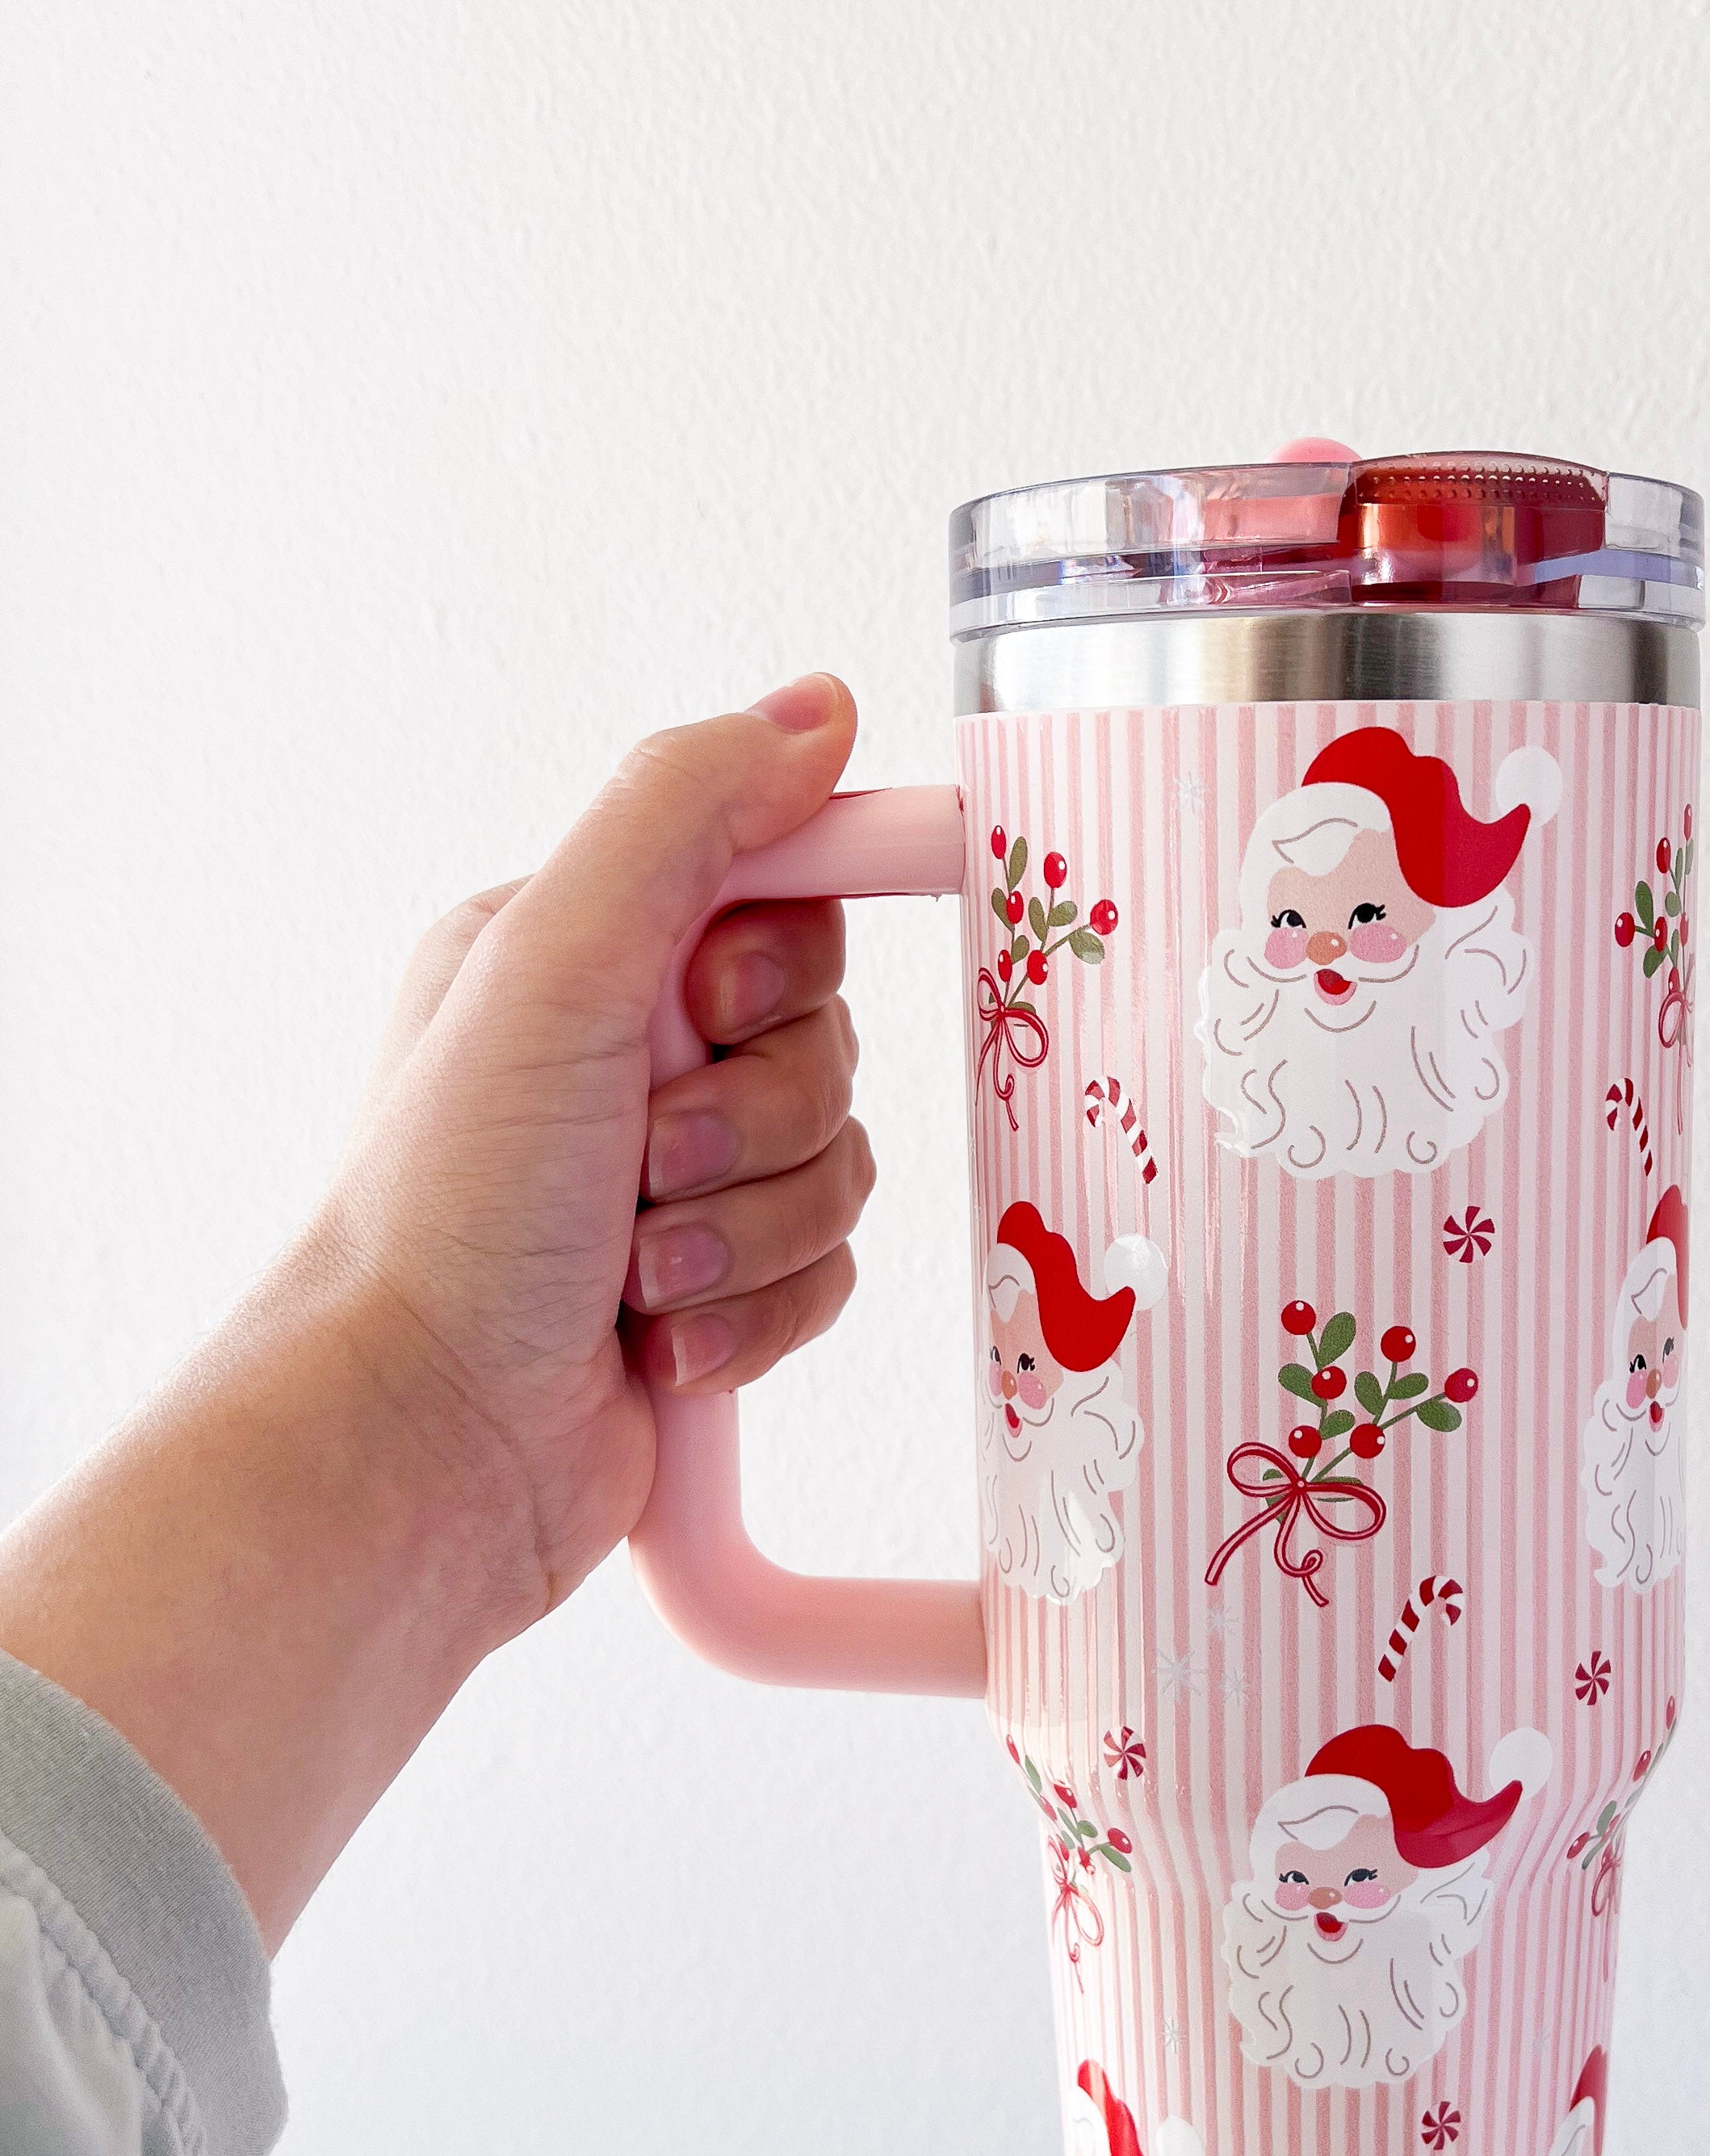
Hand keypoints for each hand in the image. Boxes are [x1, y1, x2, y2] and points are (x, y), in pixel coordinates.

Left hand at [333, 673, 874, 1615]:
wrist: (424, 1448)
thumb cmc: (448, 1218)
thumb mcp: (555, 965)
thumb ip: (686, 813)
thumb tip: (818, 707)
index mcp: (577, 953)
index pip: (780, 891)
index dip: (781, 965)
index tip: (721, 1009)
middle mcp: (625, 1057)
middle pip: (828, 1038)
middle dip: (754, 1122)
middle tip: (643, 1163)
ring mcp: (673, 1183)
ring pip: (840, 1164)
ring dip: (750, 1232)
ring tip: (639, 1273)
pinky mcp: (719, 1292)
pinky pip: (830, 1273)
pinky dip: (759, 1315)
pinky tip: (665, 1344)